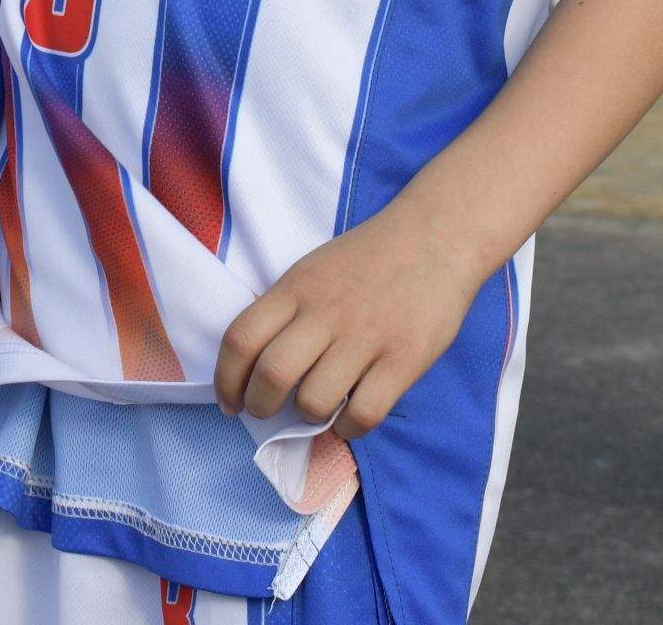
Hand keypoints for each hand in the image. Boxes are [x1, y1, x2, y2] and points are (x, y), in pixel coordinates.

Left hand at [214, 205, 478, 440]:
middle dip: (259, 406)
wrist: (437, 235)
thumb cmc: (369, 257)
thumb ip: (287, 310)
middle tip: (265, 412)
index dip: (226, 380)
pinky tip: (350, 416)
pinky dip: (349, 427)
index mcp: (297, 287)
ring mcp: (366, 336)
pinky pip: (363, 413)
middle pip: (272, 375)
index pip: (241, 339)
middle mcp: (326, 312)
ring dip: (308, 417)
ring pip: (315, 400)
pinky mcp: (404, 359)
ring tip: (316, 409)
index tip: (229, 400)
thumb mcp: (313, 269)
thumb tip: (257, 367)